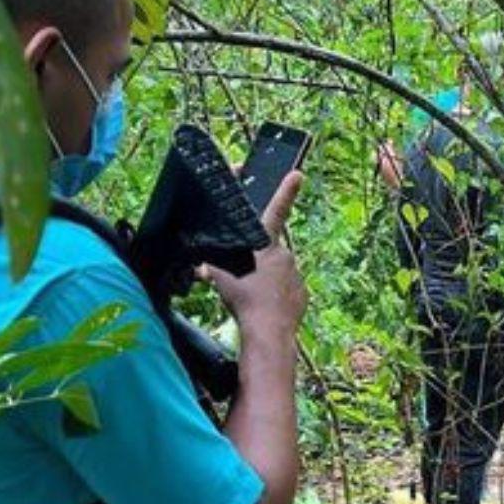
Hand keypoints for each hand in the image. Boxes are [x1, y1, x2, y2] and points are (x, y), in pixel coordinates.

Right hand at [200, 172, 307, 339]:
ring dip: (265, 282)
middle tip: (245, 282)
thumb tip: (200, 269)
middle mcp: (286, 255)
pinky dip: (276, 297)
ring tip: (253, 299)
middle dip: (256, 263)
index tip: (297, 174)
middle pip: (268, 253)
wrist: (269, 329)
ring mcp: (297, 274)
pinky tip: (265, 308)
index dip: (286, 191)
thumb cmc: (243, 299)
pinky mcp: (302, 293)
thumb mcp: (220, 278)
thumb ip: (211, 268)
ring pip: (277, 273)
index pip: (275, 211)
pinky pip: (286, 290)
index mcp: (267, 245)